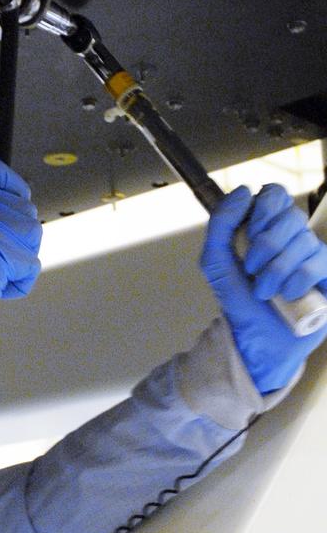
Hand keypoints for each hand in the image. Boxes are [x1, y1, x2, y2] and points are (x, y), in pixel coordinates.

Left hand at [200, 184, 326, 392]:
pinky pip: (321, 261)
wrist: (256, 341)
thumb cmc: (238, 301)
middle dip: (266, 244)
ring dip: (277, 269)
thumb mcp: (216, 263)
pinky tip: (288, 294)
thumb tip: (244, 191)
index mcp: (267, 228)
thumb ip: (221, 224)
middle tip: (251, 270)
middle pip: (291, 216)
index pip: (275, 195)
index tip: (250, 233)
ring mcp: (313, 257)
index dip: (265, 209)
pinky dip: (300, 277)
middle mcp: (293, 239)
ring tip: (264, 292)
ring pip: (305, 240)